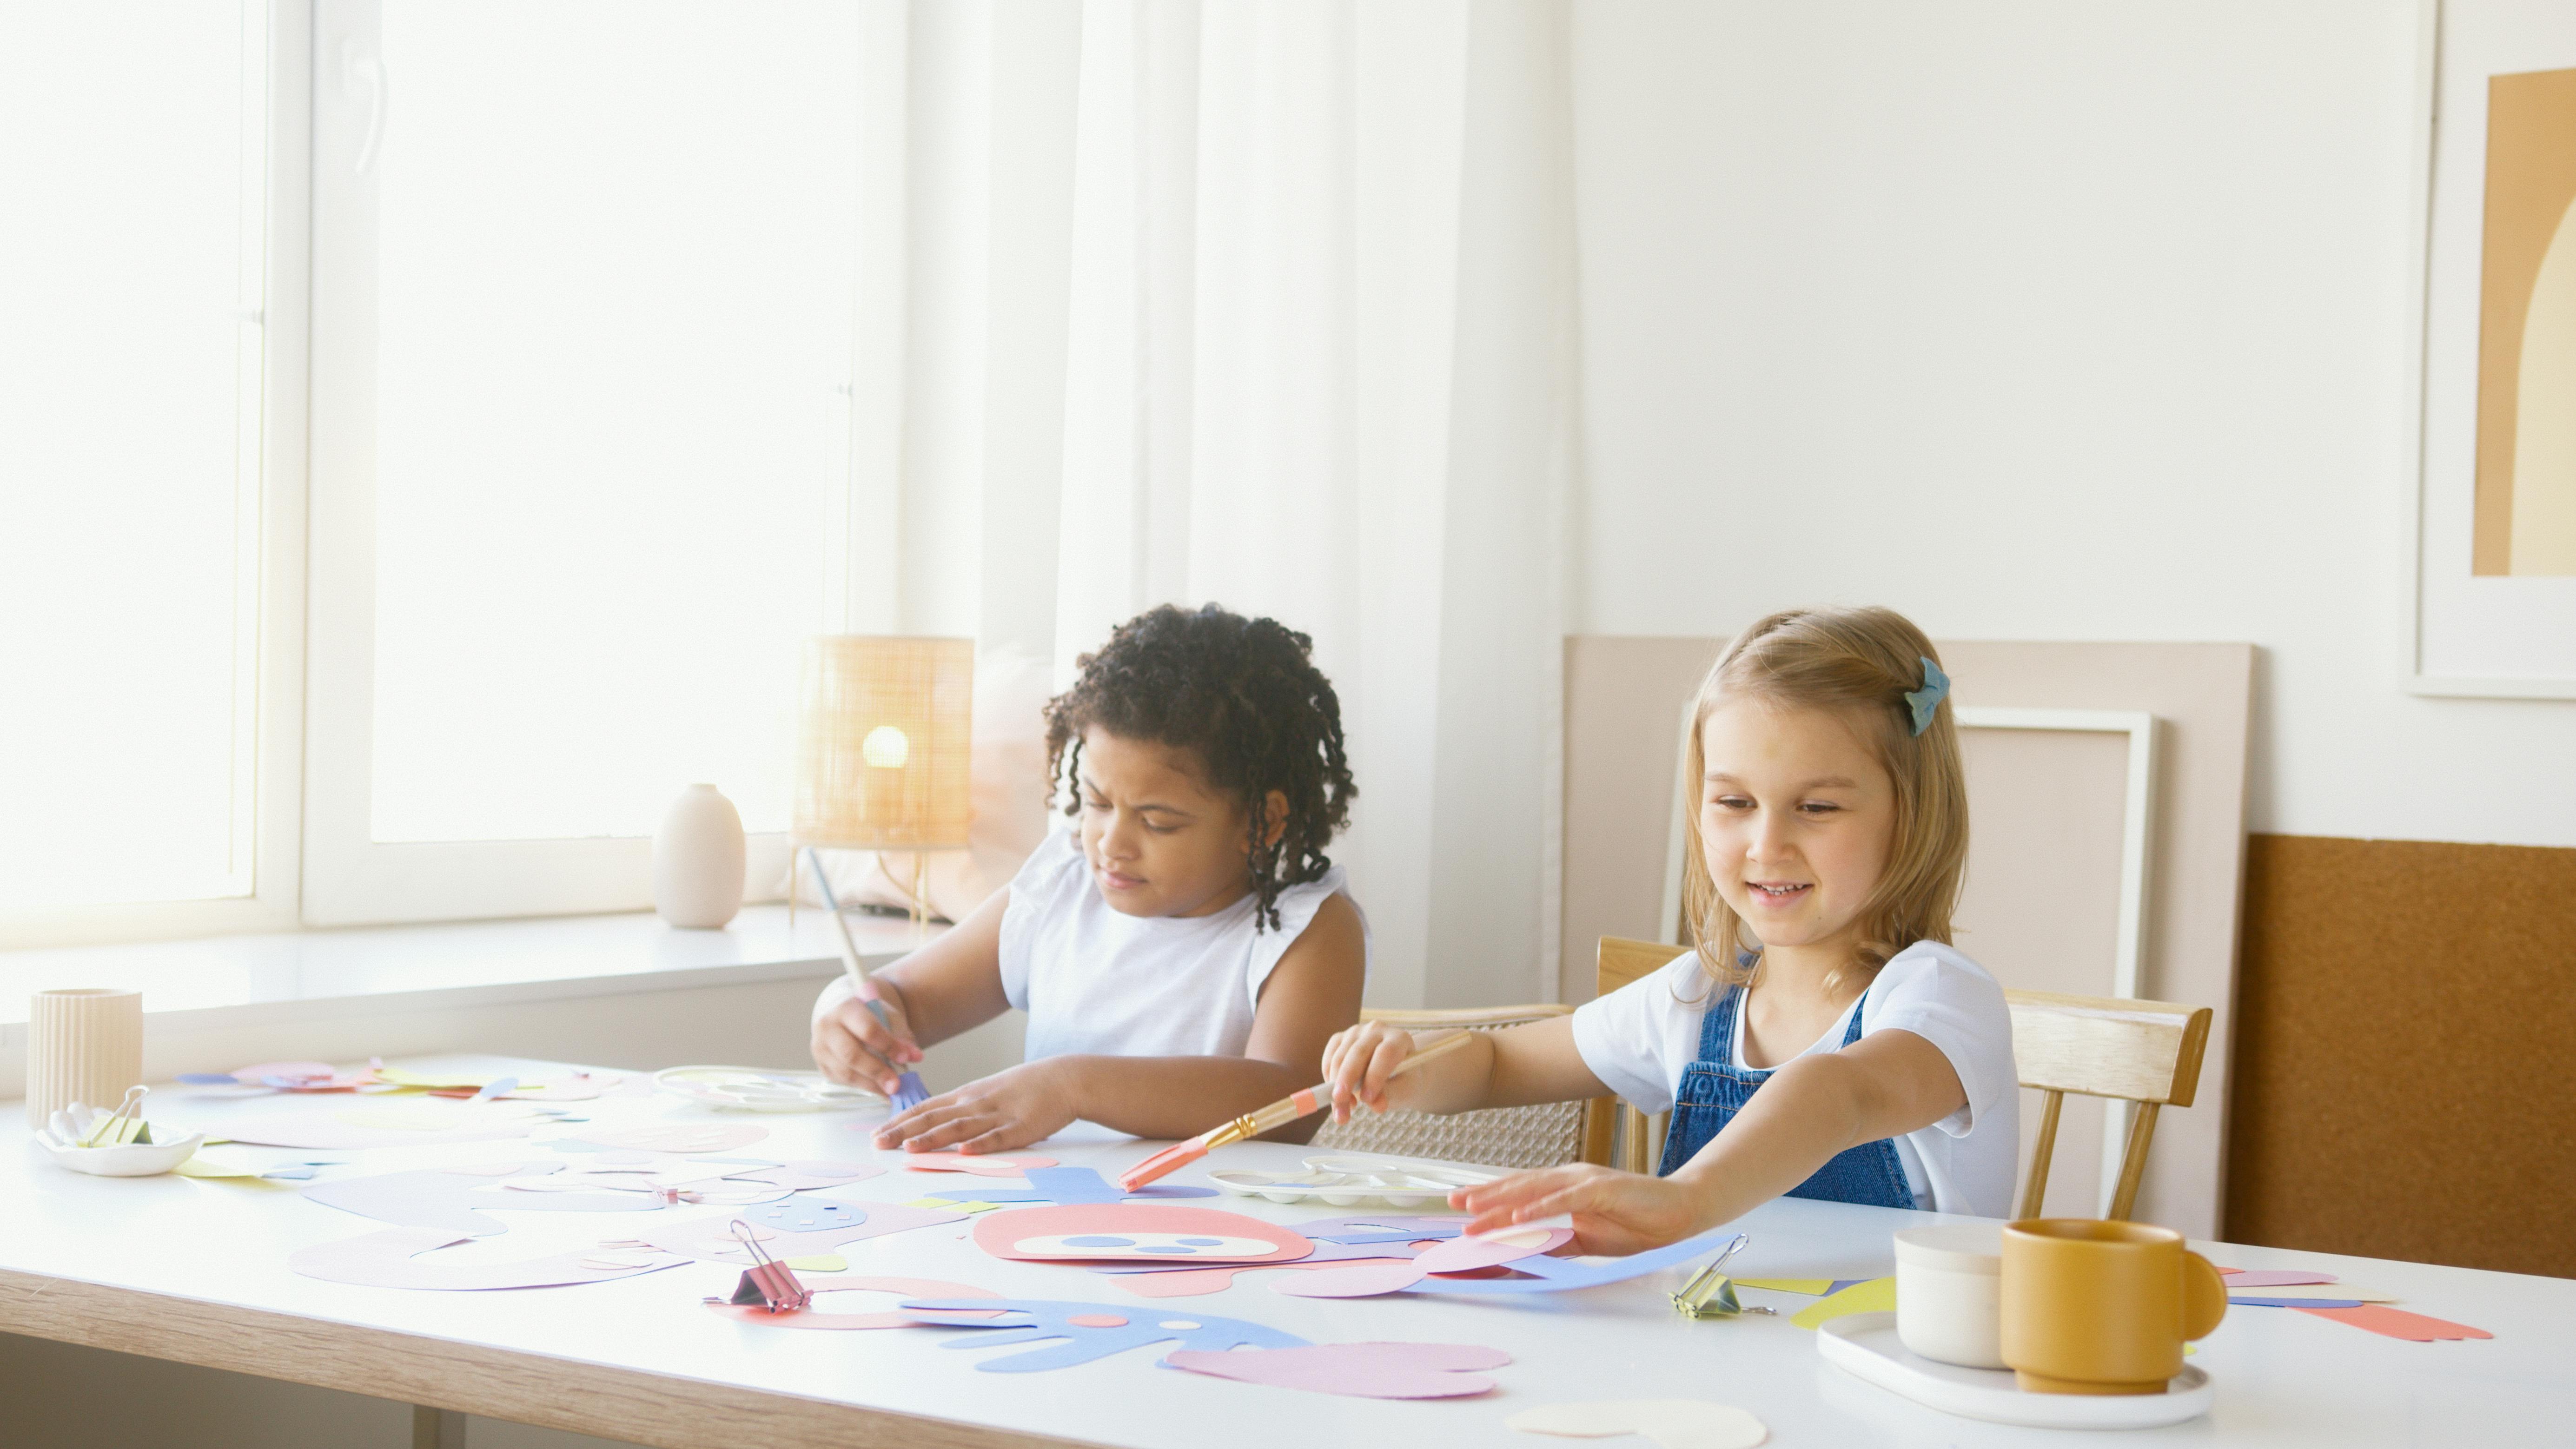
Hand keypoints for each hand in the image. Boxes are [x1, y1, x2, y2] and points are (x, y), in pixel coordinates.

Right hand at [811, 979, 921, 1096]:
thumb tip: (914, 1056)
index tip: (905, 1057)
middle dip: (877, 1071)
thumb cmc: (869, 1016)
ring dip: (871, 1084)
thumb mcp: (887, 1017)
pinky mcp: (822, 1066)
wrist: (846, 1018)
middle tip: (896, 1084)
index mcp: (845, 1009)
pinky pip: (843, 1081)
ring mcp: (821, 1048)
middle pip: (851, 1054)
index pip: (867, 1029)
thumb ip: (901, 1035)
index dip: (888, 1045)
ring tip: (891, 1091)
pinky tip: (880, 1090)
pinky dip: (864, 1087)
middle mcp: (827, 1028)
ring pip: (846, 1072)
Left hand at [872, 1059, 1078, 1153]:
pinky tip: (965, 1153)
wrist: (1063, 1079)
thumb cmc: (1024, 1089)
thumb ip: (962, 1108)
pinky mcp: (1021, 1128)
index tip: (877, 1133)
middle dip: (904, 1131)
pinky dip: (980, 1146)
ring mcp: (997, 1116)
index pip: (926, 1108)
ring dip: (933, 1139)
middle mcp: (976, 1104)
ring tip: (909, 1148)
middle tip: (878, 1143)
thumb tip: (933, 1123)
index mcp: (966, 1096)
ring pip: (960, 1128)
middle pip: (934, 1118)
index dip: (900, 1121)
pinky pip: (997, 1138)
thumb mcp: (987, 1092)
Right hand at [1320, 1020, 1423, 1123]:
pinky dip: (1329, 1079)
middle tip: (1341, 1103)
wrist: (1397, 1073)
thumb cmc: (1403, 1081)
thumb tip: (1375, 1105)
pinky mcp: (1340, 1039)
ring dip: (1335, 1086)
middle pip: (1358, 1052)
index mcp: (1399, 1039)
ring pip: (1339, 1057)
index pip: (1385, 1053)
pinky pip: (1329, 1058)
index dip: (1374, 1075)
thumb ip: (1390, 1096)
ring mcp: (1356, 1032)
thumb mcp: (1403, 1091)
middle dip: (1347, 1080)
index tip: (1367, 1099)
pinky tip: (1339, 1097)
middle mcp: (1376, 1030)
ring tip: (1342, 1112)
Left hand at [1449, 1163, 1713, 1255]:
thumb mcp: (1586, 1239)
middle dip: (1485, 1196)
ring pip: (1535, 1189)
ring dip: (1503, 1200)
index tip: (1460, 1205)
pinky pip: (1565, 1198)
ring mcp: (1584, 1181)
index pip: (1520, 1191)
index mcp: (1564, 1188)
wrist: (1679, 1212)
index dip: (1490, 1197)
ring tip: (1475, 1209)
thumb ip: (1557, 1242)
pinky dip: (1540, 1205)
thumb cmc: (1634, 1224)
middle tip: (1455, 1204)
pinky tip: (1519, 1213)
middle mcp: (1570, 1179)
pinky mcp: (1601, 1188)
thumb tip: (1525, 1255)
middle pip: (1519, 1186)